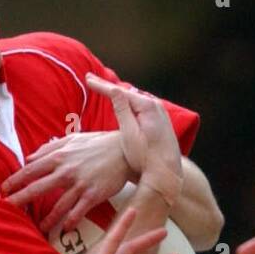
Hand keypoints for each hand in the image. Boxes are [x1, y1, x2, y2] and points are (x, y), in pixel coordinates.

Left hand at [2, 131, 132, 234]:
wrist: (125, 151)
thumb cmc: (98, 144)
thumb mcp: (72, 140)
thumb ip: (50, 148)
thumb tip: (30, 157)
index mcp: (59, 156)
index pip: (32, 169)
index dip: (17, 179)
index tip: (5, 188)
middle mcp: (66, 171)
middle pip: (38, 187)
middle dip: (21, 198)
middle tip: (9, 207)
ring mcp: (80, 184)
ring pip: (58, 205)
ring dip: (48, 218)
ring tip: (40, 227)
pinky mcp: (93, 195)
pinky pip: (78, 211)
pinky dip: (71, 221)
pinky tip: (66, 229)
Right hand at [85, 74, 181, 203]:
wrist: (167, 174)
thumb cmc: (146, 159)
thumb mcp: (130, 135)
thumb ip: (122, 111)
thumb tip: (114, 90)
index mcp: (147, 107)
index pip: (120, 92)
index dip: (102, 86)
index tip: (87, 80)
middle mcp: (156, 105)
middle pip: (127, 93)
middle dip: (108, 87)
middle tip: (90, 79)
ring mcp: (160, 112)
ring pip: (134, 99)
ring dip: (118, 94)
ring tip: (102, 87)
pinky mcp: (161, 120)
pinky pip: (140, 106)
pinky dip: (128, 102)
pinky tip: (121, 100)